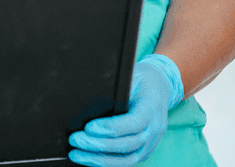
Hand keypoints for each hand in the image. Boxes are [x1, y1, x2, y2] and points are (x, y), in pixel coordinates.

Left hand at [68, 54, 184, 166]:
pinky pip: (126, 161)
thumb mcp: (129, 76)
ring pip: (128, 159)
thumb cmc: (139, 80)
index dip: (111, 127)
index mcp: (151, 107)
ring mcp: (151, 143)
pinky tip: (88, 159)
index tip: (88, 127)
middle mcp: (154, 128)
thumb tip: (86, 92)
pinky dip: (107, 163)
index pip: (133, 123)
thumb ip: (113, 86)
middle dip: (98, 145)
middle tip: (76, 139)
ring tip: (76, 154)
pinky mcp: (145, 151)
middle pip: (128, 144)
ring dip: (100, 160)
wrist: (159, 87)